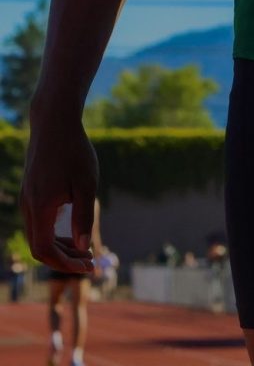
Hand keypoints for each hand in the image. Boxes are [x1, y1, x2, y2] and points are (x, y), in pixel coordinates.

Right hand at [20, 115, 98, 273]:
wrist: (54, 122)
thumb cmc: (74, 151)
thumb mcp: (86, 184)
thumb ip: (83, 216)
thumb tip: (83, 247)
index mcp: (40, 207)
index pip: (44, 250)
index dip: (65, 264)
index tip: (88, 267)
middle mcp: (28, 206)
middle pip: (39, 247)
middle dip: (64, 259)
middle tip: (90, 262)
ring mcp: (27, 199)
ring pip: (37, 235)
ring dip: (59, 247)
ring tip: (85, 251)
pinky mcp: (31, 192)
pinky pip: (38, 223)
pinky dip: (54, 233)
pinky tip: (72, 231)